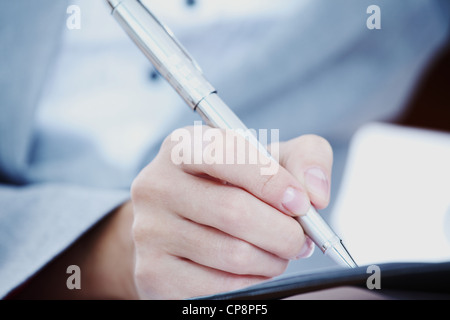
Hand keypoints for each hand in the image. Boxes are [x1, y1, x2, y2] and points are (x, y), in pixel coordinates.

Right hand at [13, 127, 331, 299]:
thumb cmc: (231, 186)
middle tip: (300, 239)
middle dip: (283, 232)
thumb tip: (315, 194)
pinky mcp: (151, 271)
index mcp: (183, 147)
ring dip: (271, 259)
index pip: (228, 155)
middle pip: (233, 212)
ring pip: (231, 253)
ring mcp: (149, 230)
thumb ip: (304, 159)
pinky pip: (218, 286)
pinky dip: (250, 281)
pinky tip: (254, 269)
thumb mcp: (268, 160)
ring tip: (278, 252)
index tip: (302, 204)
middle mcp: (156, 185)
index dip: (273, 182)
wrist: (180, 222)